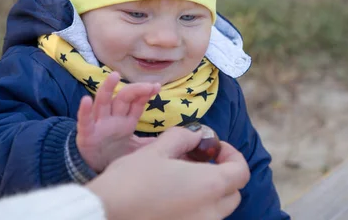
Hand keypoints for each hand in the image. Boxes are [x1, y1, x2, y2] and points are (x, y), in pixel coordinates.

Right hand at [76, 72, 160, 171]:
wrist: (92, 167)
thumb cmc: (113, 154)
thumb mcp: (135, 149)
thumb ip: (150, 144)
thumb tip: (172, 143)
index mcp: (126, 120)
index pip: (137, 102)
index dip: (146, 93)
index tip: (157, 86)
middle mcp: (113, 118)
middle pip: (123, 98)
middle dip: (135, 90)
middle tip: (148, 85)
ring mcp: (99, 123)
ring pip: (103, 102)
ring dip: (108, 88)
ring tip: (114, 75)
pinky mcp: (86, 133)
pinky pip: (85, 120)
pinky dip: (84, 110)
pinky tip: (86, 100)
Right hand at [87, 126, 249, 219]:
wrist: (106, 212)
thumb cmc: (132, 179)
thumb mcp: (158, 150)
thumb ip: (183, 138)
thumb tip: (196, 135)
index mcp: (209, 186)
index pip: (241, 171)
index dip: (232, 155)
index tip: (214, 147)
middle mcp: (210, 212)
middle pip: (233, 193)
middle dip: (223, 175)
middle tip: (201, 161)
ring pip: (217, 210)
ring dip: (209, 193)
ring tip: (183, 179)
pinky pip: (200, 219)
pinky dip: (195, 208)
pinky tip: (172, 197)